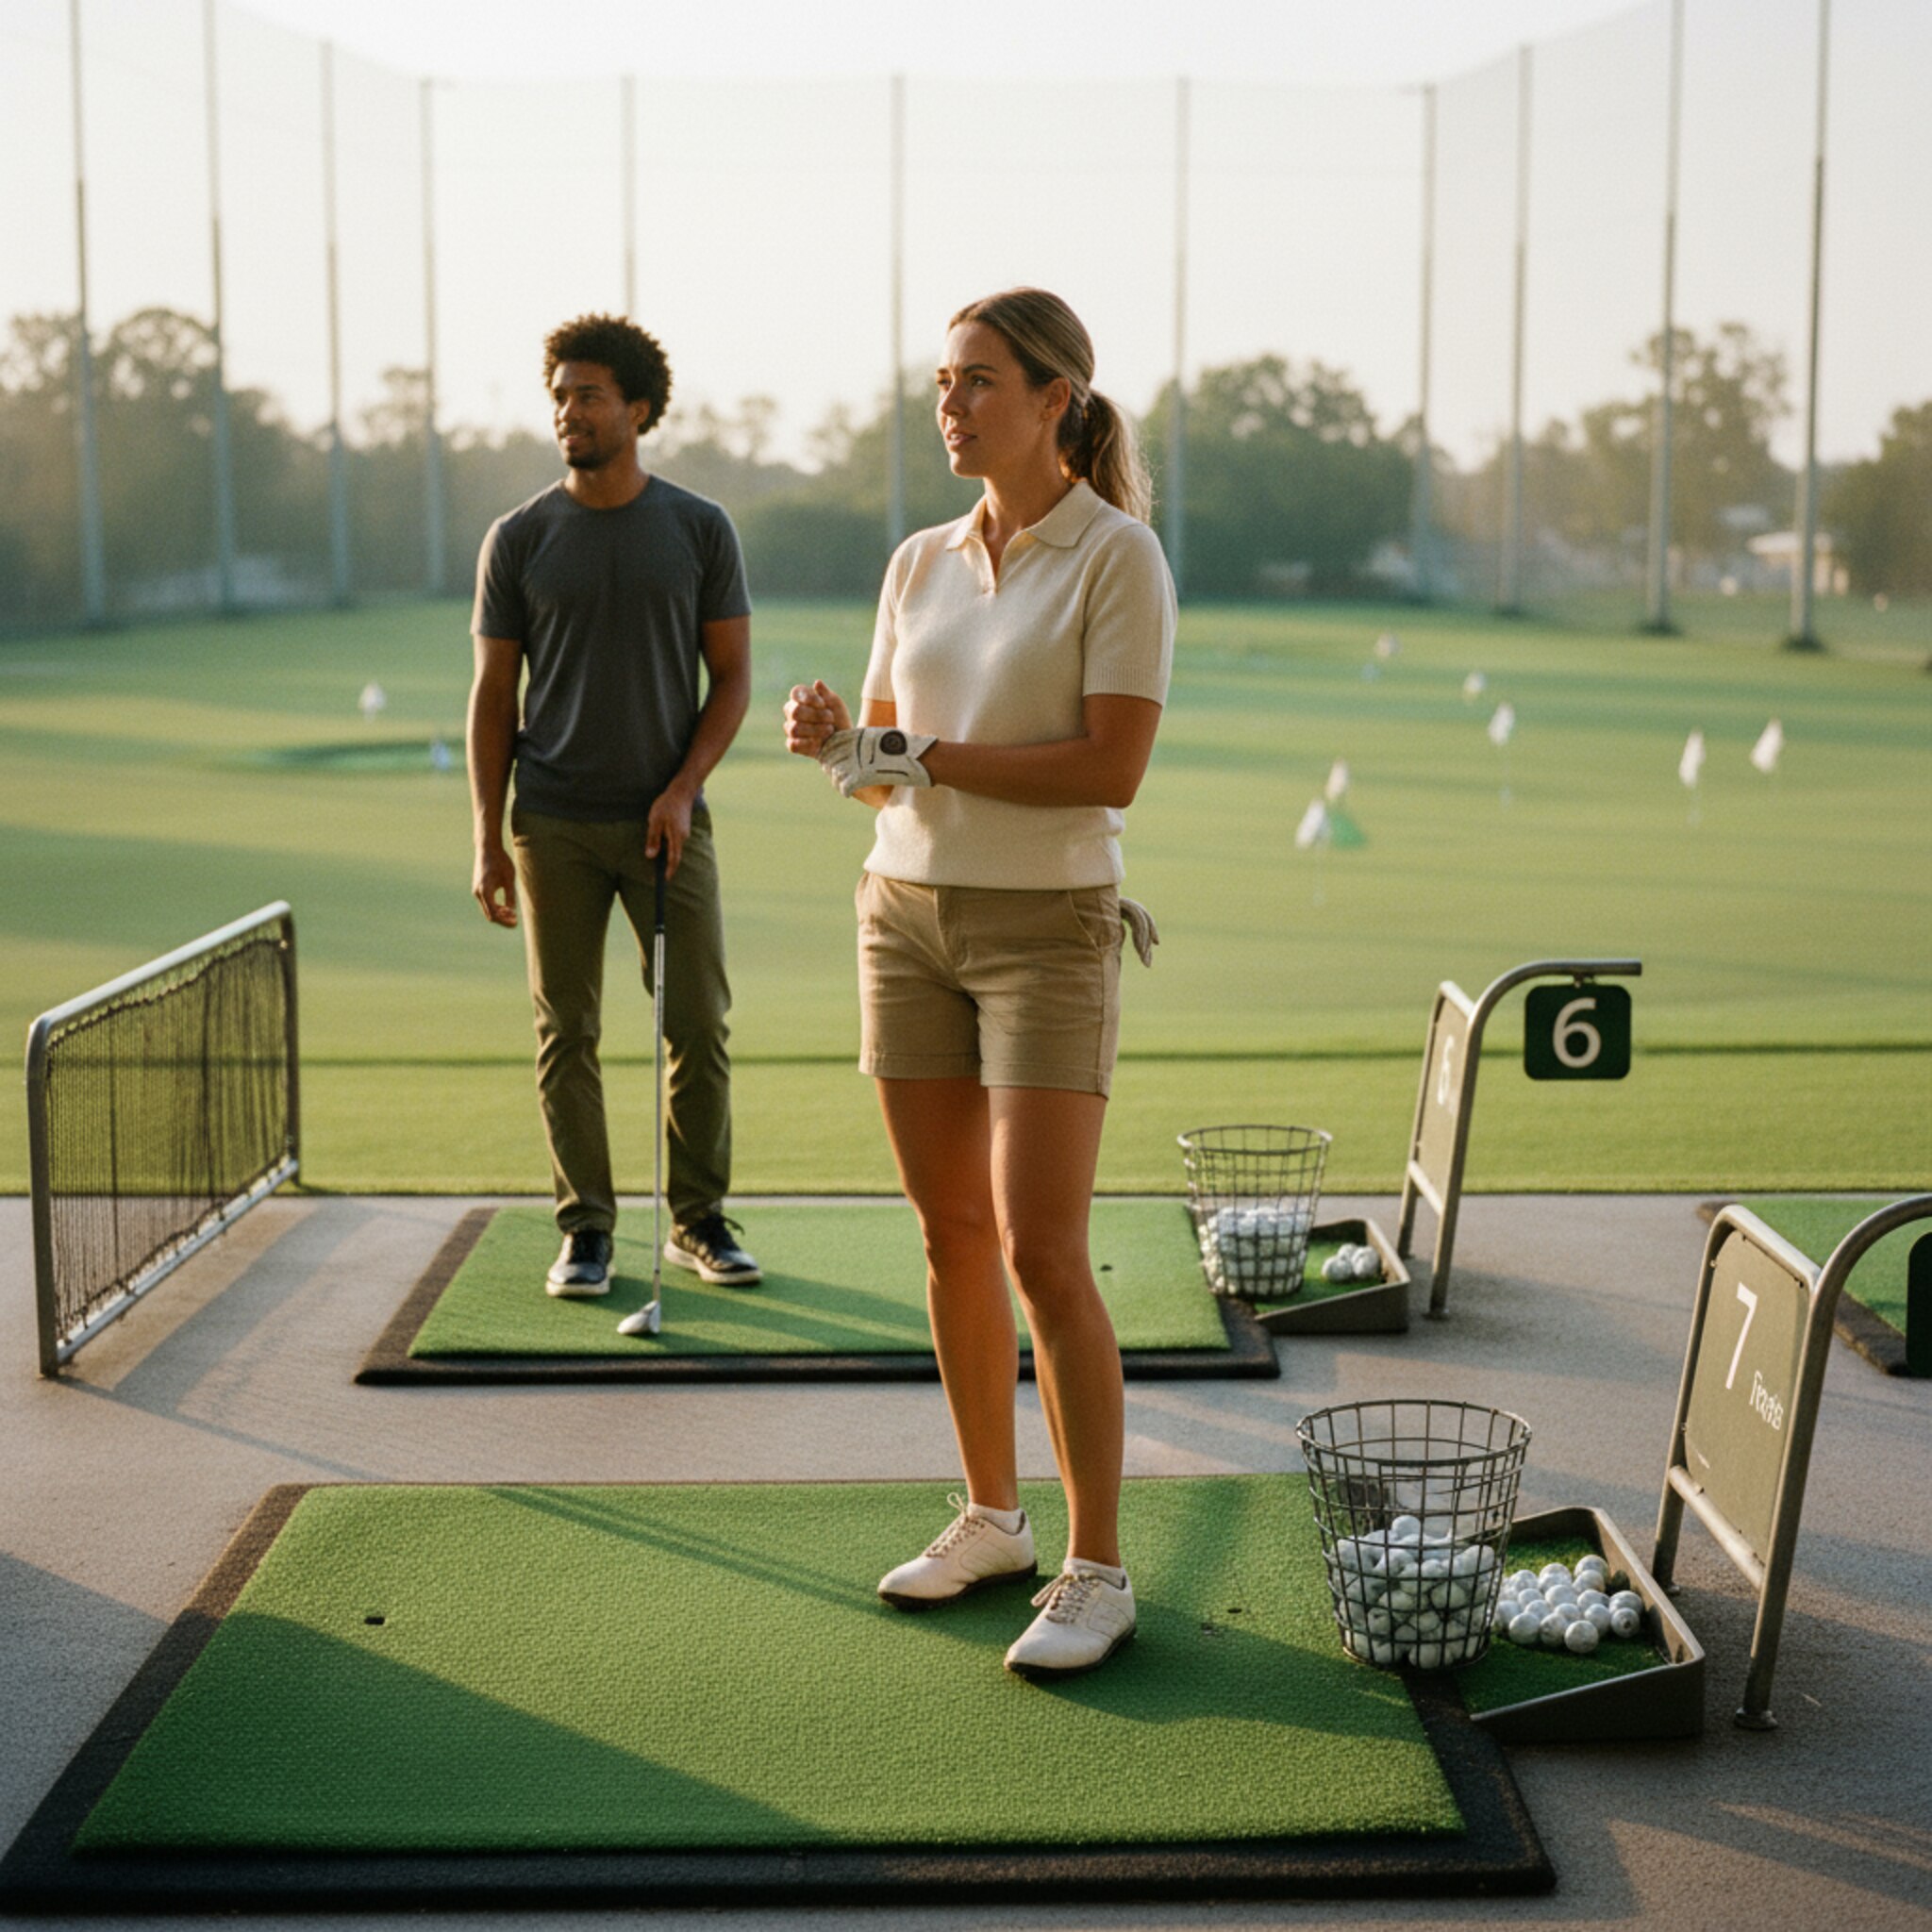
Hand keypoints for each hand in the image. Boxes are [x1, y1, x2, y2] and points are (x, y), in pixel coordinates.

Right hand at [473, 843, 517, 926]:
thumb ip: (510, 895)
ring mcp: (476, 891)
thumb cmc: (500, 861)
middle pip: (489, 914)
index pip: (494, 913)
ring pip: (487, 910)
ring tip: (512, 914)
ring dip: (499, 914)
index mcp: (485, 891)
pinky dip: (495, 907)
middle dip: (502, 920)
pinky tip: (505, 907)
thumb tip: (512, 910)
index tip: (515, 923)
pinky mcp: (478, 888)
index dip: (505, 921)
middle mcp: (478, 893)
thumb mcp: (509, 878)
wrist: (487, 848)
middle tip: (515, 921)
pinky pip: (486, 903)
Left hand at [646, 784, 695, 875]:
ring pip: (674, 847)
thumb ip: (653, 839)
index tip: (665, 880)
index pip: (674, 858)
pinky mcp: (682, 828)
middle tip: (660, 874)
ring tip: (658, 860)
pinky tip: (662, 843)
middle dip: (668, 865)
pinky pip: (675, 840)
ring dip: (667, 854)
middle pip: (675, 854)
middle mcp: (682, 837)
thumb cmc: (666, 805)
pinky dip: (669, 845)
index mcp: (676, 837)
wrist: (681, 792)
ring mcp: (683, 832)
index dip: (669, 870)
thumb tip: (650, 856)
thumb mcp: (655, 821)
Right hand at [784, 680, 850, 757]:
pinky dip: (807, 744)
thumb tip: (817, 683)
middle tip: (831, 718)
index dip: (809, 698)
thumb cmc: (838, 719)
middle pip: (795, 711)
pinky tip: (818, 743)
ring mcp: (791, 729)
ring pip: (794, 728)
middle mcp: (792, 713)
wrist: (845, 741)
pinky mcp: (793, 745)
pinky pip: (793, 744)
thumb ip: (826, 694)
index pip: (795, 693)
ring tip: (829, 730)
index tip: (823, 704)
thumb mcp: (836, 704)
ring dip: (815, 730)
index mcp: (800, 699)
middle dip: (816, 715)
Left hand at [819, 725, 936, 797]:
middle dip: (832, 767)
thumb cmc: (905, 747)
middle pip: (830, 758)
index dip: (830, 752)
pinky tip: (849, 792)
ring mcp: (858, 761)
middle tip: (838, 776)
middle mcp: (855, 746)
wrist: (918, 757)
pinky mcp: (862, 776)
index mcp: (858, 735)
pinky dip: (845, 790)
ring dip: (838, 780)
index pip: (832, 742)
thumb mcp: (882, 735)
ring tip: (845, 784)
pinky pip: (844, 786)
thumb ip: (868, 739)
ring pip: (835, 773)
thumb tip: (864, 741)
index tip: (833, 761)